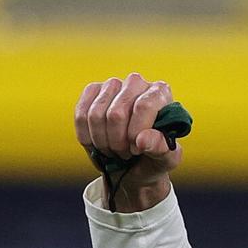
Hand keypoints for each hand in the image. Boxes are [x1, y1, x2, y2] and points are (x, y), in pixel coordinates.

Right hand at [74, 72, 180, 209]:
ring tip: (114, 151)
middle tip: (126, 154)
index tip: (137, 149)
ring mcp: (112, 85)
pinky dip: (87, 137)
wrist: (135, 164)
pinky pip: (81, 115)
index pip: (144, 106)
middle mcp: (136, 83)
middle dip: (118, 142)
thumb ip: (161, 149)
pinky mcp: (92, 91)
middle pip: (116, 113)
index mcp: (160, 93)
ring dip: (102, 142)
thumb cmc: (155, 158)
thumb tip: (142, 140)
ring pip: (96, 115)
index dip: (136, 133)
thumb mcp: (166, 159)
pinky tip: (98, 145)